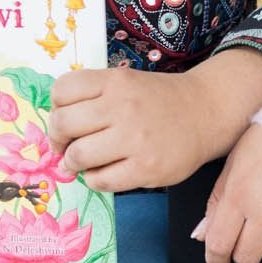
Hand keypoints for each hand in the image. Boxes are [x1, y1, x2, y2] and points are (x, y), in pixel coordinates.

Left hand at [46, 68, 215, 192]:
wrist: (205, 112)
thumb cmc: (159, 100)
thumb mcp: (126, 82)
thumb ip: (93, 96)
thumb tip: (56, 127)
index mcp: (115, 81)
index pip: (62, 90)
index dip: (55, 108)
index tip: (64, 119)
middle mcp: (123, 107)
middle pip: (63, 124)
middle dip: (58, 139)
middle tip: (66, 146)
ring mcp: (135, 139)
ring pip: (78, 156)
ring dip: (74, 163)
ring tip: (83, 162)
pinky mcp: (146, 168)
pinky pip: (100, 180)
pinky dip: (94, 179)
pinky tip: (104, 172)